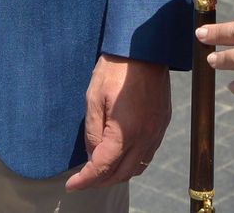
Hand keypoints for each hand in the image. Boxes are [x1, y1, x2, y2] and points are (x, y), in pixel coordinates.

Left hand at [64, 55, 170, 190]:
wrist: (144, 48)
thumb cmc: (115, 69)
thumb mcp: (93, 99)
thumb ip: (92, 132)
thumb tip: (92, 155)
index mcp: (126, 133)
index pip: (103, 168)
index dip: (85, 180)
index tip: (71, 186)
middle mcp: (145, 137)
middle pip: (122, 174)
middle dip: (100, 181)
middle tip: (83, 179)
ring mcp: (157, 131)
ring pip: (137, 167)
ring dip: (118, 174)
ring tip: (100, 170)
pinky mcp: (162, 122)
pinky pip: (148, 153)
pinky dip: (133, 162)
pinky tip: (121, 155)